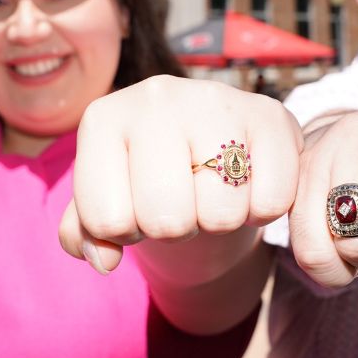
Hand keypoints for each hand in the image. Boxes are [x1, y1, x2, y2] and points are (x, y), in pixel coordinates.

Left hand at [58, 75, 301, 282]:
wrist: (210, 138)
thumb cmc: (146, 175)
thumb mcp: (106, 198)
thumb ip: (87, 233)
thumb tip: (104, 260)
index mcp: (104, 118)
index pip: (107, 220)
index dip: (125, 232)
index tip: (134, 208)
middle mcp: (155, 97)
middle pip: (166, 219)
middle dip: (175, 229)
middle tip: (180, 202)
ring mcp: (215, 100)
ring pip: (220, 214)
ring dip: (218, 221)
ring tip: (212, 191)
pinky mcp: (270, 113)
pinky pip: (270, 202)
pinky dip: (261, 211)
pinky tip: (248, 184)